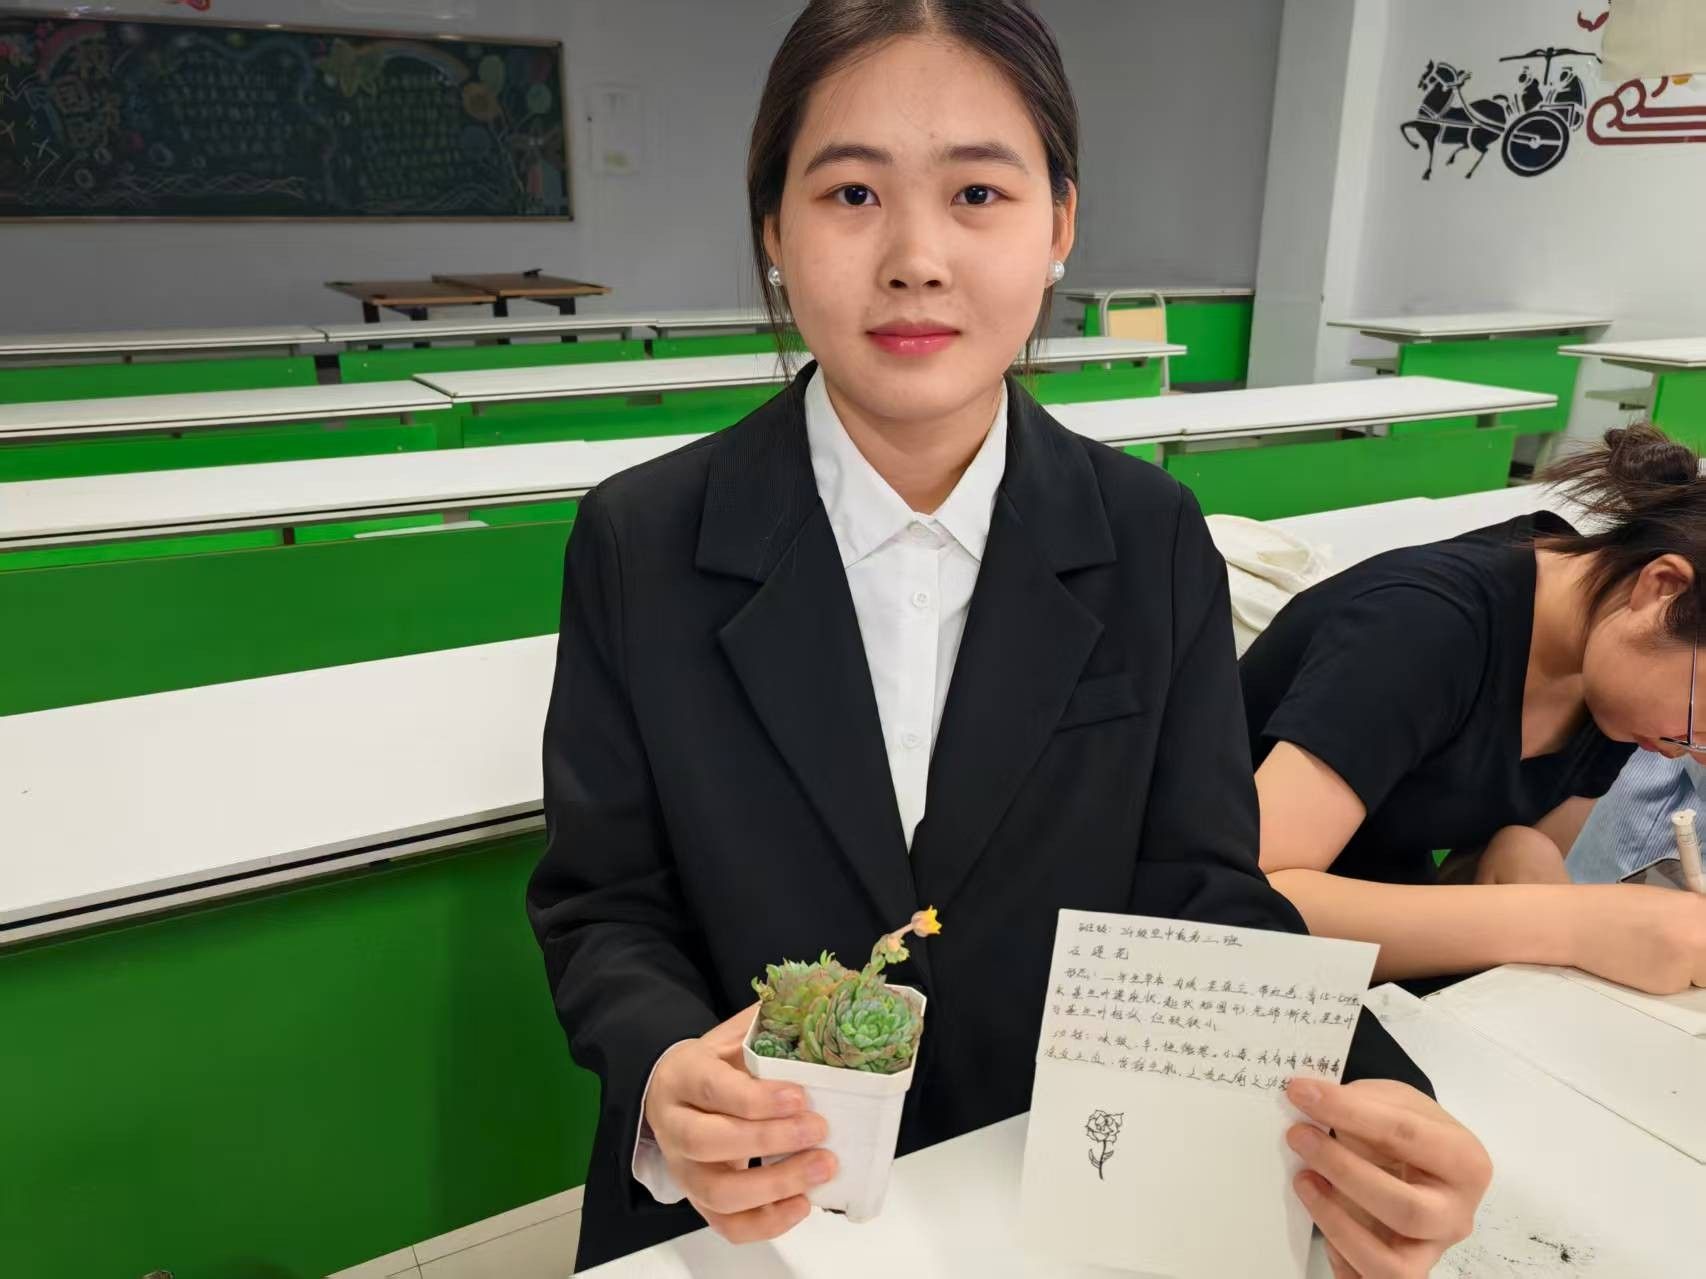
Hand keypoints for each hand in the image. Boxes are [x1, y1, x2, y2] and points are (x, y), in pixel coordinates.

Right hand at [644, 1004, 835, 1242]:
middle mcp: (675, 1127)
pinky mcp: (701, 1200)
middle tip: (819, 1129)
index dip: (757, 1098)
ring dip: (775, 1186)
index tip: (800, 1096)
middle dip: (770, 1140)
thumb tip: (823, 1004)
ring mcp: (686, 1170)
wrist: (675, 1093)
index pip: (713, 1089)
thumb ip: (769, 1025)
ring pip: (719, 1192)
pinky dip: (767, 1223)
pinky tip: (802, 1203)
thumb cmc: (715, 1065)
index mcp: (683, 1076)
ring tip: (822, 1167)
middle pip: (710, 1143)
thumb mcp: (732, 1036)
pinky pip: (728, 1226)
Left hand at [1285, 1077, 1491, 1278]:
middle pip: (1406, 1210)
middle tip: (1298, 1136)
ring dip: (1337, 1224)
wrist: (1420, 1160)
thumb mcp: (1394, 1101)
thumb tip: (1307, 1098)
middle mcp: (1457, 1214)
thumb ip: (1359, 1101)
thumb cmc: (1407, 1128)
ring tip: (1303, 1181)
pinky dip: (1340, 1258)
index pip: (1406, 1136)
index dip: (1349, 1113)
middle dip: (1343, 1171)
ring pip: (1392, 1266)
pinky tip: (1318, 1220)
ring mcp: (1432, 1250)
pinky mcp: (1404, 1270)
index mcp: (1466, 1162)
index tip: (1302, 1093)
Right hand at [1569, 883, 1705, 993]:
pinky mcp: (1668, 986)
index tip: (1698, 945)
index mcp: (1699, 909)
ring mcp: (1685, 962)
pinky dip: (1670, 980)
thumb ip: (1696, 917)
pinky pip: (1684, 987)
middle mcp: (1700, 936)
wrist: (1575, 923)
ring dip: (1693, 971)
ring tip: (1659, 955)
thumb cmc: (1614, 908)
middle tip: (1677, 948)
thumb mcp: (1665, 901)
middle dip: (1703, 958)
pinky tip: (1646, 965)